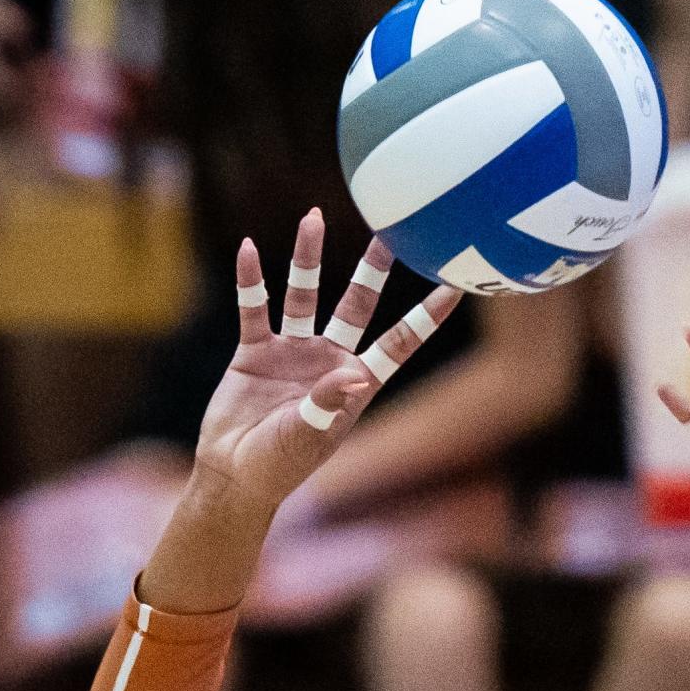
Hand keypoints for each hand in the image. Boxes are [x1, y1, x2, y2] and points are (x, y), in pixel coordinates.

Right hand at [194, 209, 459, 512]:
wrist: (234, 473)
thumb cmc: (279, 464)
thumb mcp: (306, 437)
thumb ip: (328, 404)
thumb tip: (357, 375)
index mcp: (356, 383)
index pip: (399, 343)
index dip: (426, 317)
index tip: (455, 286)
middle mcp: (329, 359)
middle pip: (356, 304)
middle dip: (372, 269)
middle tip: (389, 230)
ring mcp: (293, 351)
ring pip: (305, 295)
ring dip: (307, 259)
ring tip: (313, 218)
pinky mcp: (256, 350)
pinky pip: (254, 308)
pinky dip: (251, 281)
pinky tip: (248, 249)